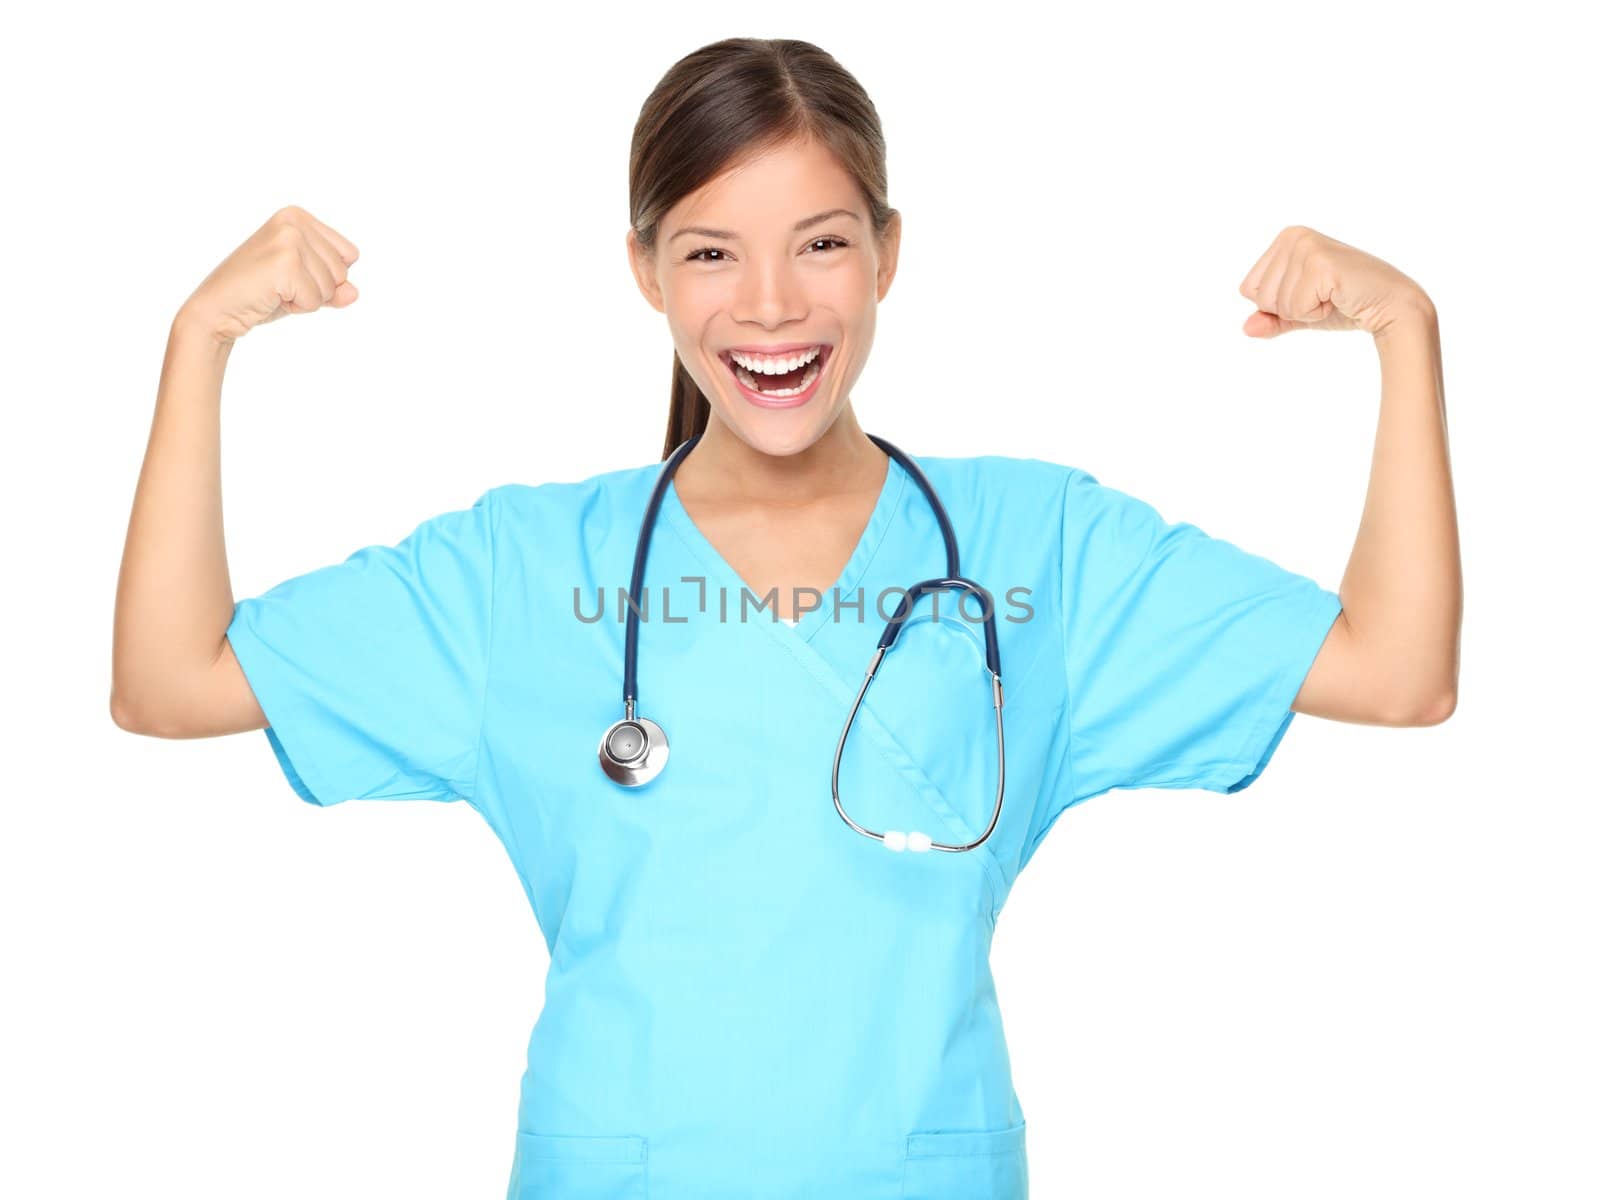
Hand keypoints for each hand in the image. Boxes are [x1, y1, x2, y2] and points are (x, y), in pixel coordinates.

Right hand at [178, 205, 359, 343]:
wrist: (218, 308)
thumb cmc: (259, 294)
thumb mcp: (304, 286)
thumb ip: (334, 288)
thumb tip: (354, 292)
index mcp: (298, 217)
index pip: (349, 255)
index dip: (327, 276)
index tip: (292, 275)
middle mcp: (294, 222)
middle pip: (343, 271)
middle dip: (318, 290)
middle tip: (280, 286)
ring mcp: (289, 240)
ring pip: (332, 287)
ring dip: (306, 299)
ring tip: (275, 290)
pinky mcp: (284, 263)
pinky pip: (316, 300)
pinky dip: (298, 308)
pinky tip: (272, 296)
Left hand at [1237, 225, 1431, 338]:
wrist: (1390, 307)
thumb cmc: (1346, 305)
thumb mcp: (1300, 313)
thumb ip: (1271, 319)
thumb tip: (1246, 328)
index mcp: (1285, 239)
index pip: (1248, 289)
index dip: (1277, 305)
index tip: (1310, 294)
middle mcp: (1293, 236)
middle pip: (1259, 296)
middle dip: (1289, 309)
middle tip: (1324, 297)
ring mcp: (1306, 247)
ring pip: (1275, 304)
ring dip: (1305, 312)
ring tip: (1332, 296)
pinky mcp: (1320, 264)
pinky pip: (1294, 308)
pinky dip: (1315, 314)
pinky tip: (1338, 298)